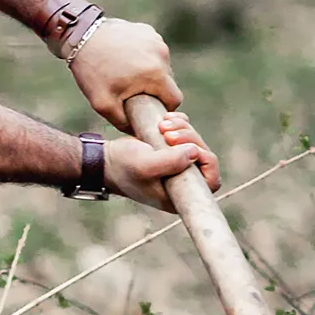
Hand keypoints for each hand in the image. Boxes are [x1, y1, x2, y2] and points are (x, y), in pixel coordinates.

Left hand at [69, 16, 181, 127]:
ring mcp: (155, 39)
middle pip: (168, 82)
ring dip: (149, 73)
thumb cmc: (91, 70)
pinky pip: (152, 51)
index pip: (174, 99)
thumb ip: (123, 122)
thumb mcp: (103, 104)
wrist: (80, 35)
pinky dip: (143, 57)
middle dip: (154, 90)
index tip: (147, 109)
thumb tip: (138, 132)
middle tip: (132, 93)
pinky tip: (124, 58)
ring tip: (126, 74)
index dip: (163, 108)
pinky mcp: (147, 30)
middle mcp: (161, 54)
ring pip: (161, 66)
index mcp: (156, 73)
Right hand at [104, 110, 219, 209]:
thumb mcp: (144, 165)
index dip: (207, 161)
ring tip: (162, 124)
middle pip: (203, 156)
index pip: (211, 181)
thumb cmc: (122, 166)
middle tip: (167, 131)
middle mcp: (181, 183)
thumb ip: (170, 162)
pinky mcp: (171, 152)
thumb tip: (196, 152)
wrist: (103, 160)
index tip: (190, 147)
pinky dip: (179, 124)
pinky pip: (186, 135)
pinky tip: (165, 119)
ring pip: (195, 143)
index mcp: (179, 196)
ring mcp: (177, 167)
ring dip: (183, 129)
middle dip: (189, 138)